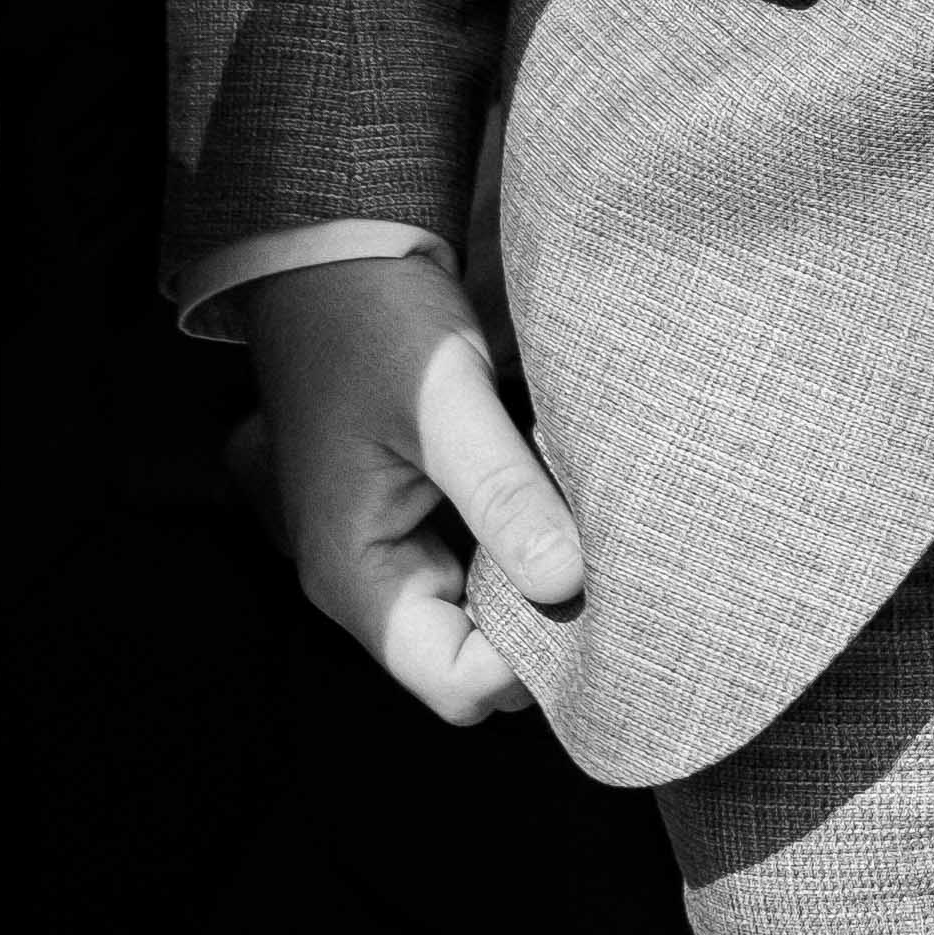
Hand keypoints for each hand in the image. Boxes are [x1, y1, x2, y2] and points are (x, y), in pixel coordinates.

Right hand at [241, 247, 587, 728]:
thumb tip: (567, 583)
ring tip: (580, 517)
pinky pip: (485, 566)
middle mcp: (369, 580)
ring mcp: (394, 551)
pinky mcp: (420, 518)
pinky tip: (559, 496)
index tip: (585, 588)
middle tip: (600, 552)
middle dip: (543, 624)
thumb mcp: (444, 402)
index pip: (454, 683)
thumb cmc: (370, 319)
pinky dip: (529, 544)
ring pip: (487, 616)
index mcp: (353, 574)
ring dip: (539, 581)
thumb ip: (504, 495)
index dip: (527, 659)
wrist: (332, 251)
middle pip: (474, 663)